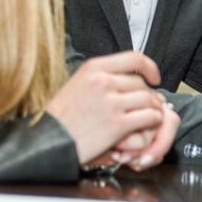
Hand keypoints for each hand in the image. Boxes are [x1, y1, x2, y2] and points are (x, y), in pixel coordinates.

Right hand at [47, 51, 168, 165]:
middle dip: (149, 95)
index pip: (134, 58)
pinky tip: (147, 126)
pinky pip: (149, 116)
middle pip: (141, 83)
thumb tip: (125, 78)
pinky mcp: (118, 123)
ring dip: (154, 109)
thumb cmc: (59, 119)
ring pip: (148, 99)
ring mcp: (112, 102)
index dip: (149, 67)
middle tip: (150, 105)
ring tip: (150, 117)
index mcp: (93, 68)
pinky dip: (153, 121)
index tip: (154, 77)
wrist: (47, 143)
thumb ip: (100, 78)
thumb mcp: (76, 85)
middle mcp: (103, 81)